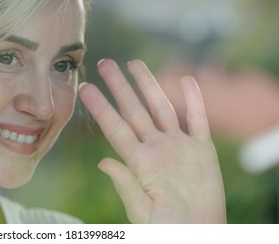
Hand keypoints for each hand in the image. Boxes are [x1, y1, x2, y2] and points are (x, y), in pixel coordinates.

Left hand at [79, 59, 225, 222]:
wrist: (199, 234)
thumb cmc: (168, 228)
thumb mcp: (142, 212)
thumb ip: (125, 185)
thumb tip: (102, 162)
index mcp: (139, 163)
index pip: (115, 128)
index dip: (100, 108)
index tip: (85, 88)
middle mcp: (157, 149)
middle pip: (135, 111)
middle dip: (120, 87)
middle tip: (105, 63)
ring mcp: (179, 147)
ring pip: (161, 108)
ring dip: (149, 85)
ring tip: (135, 63)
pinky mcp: (203, 150)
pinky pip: (198, 119)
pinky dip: (194, 100)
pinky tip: (186, 80)